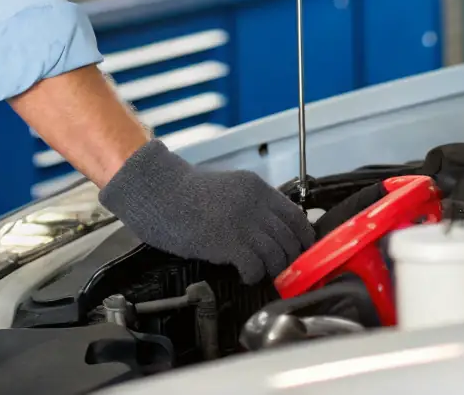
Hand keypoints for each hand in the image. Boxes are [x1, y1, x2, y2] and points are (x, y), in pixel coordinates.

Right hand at [99, 138, 314, 283]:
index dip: (302, 238)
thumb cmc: (190, 195)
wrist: (161, 194)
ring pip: (277, 255)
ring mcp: (243, 222)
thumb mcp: (230, 189)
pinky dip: (254, 276)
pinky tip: (244, 274)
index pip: (295, 215)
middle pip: (290, 238)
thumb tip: (275, 230)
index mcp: (256, 187)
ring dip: (272, 269)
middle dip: (290, 258)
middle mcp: (255, 203)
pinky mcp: (228, 242)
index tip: (301, 251)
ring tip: (260, 271)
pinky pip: (256, 267)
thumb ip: (254, 204)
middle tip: (281, 268)